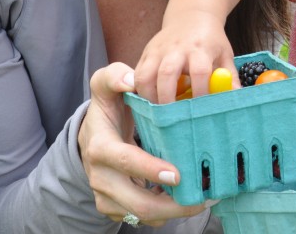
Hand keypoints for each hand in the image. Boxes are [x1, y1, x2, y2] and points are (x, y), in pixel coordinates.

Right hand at [79, 63, 209, 225]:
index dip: (149, 170)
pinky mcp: (114, 208)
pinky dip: (165, 212)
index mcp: (100, 146)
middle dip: (173, 206)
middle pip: (137, 203)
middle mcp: (101, 176)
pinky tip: (185, 198)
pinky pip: (142, 218)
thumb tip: (130, 79)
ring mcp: (107, 196)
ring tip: (203, 199)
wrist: (91, 136)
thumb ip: (114, 76)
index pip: (124, 161)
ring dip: (174, 212)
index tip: (178, 174)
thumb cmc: (107, 108)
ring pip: (142, 216)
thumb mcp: (105, 86)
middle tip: (204, 198)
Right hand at [134, 10, 237, 103]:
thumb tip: (237, 100)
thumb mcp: (225, 54)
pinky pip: (137, 74)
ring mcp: (158, 49)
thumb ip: (230, 77)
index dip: (200, 92)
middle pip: (167, 74)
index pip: (199, 71)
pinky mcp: (146, 52)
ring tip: (157, 111)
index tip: (201, 109)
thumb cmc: (210, 40)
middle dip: (167, 99)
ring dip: (149, 97)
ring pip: (145, 75)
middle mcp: (176, 48)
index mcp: (200, 48)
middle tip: (171, 118)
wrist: (191, 16)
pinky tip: (149, 101)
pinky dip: (140, 90)